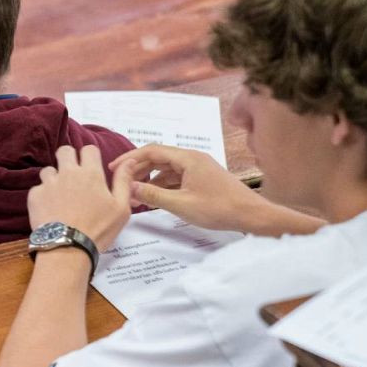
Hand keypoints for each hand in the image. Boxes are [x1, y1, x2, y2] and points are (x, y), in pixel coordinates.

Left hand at [28, 145, 132, 249]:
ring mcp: (49, 183)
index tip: (91, 168)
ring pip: (49, 170)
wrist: (68, 247)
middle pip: (64, 151)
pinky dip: (43, 195)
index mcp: (90, 173)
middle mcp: (68, 173)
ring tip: (61, 195)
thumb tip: (129, 161)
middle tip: (73, 175)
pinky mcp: (34, 196)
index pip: (88, 149)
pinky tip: (50, 208)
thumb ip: (123, 181)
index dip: (90, 156)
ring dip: (55, 178)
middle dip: (68, 158)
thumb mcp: (120, 208)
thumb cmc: (98, 229)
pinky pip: (38, 188)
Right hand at [107, 144, 264, 232]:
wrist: (252, 215)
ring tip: (136, 195)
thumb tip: (130, 188)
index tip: (114, 169)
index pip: (151, 150)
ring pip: (166, 168)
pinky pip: (176, 177)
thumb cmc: (220, 209)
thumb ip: (153, 194)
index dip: (130, 158)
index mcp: (188, 158)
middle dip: (138, 170)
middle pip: (158, 158)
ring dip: (150, 179)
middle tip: (122, 183)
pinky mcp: (202, 178)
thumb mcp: (181, 204)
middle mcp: (193, 158)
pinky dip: (163, 185)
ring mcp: (198, 168)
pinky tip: (155, 198)